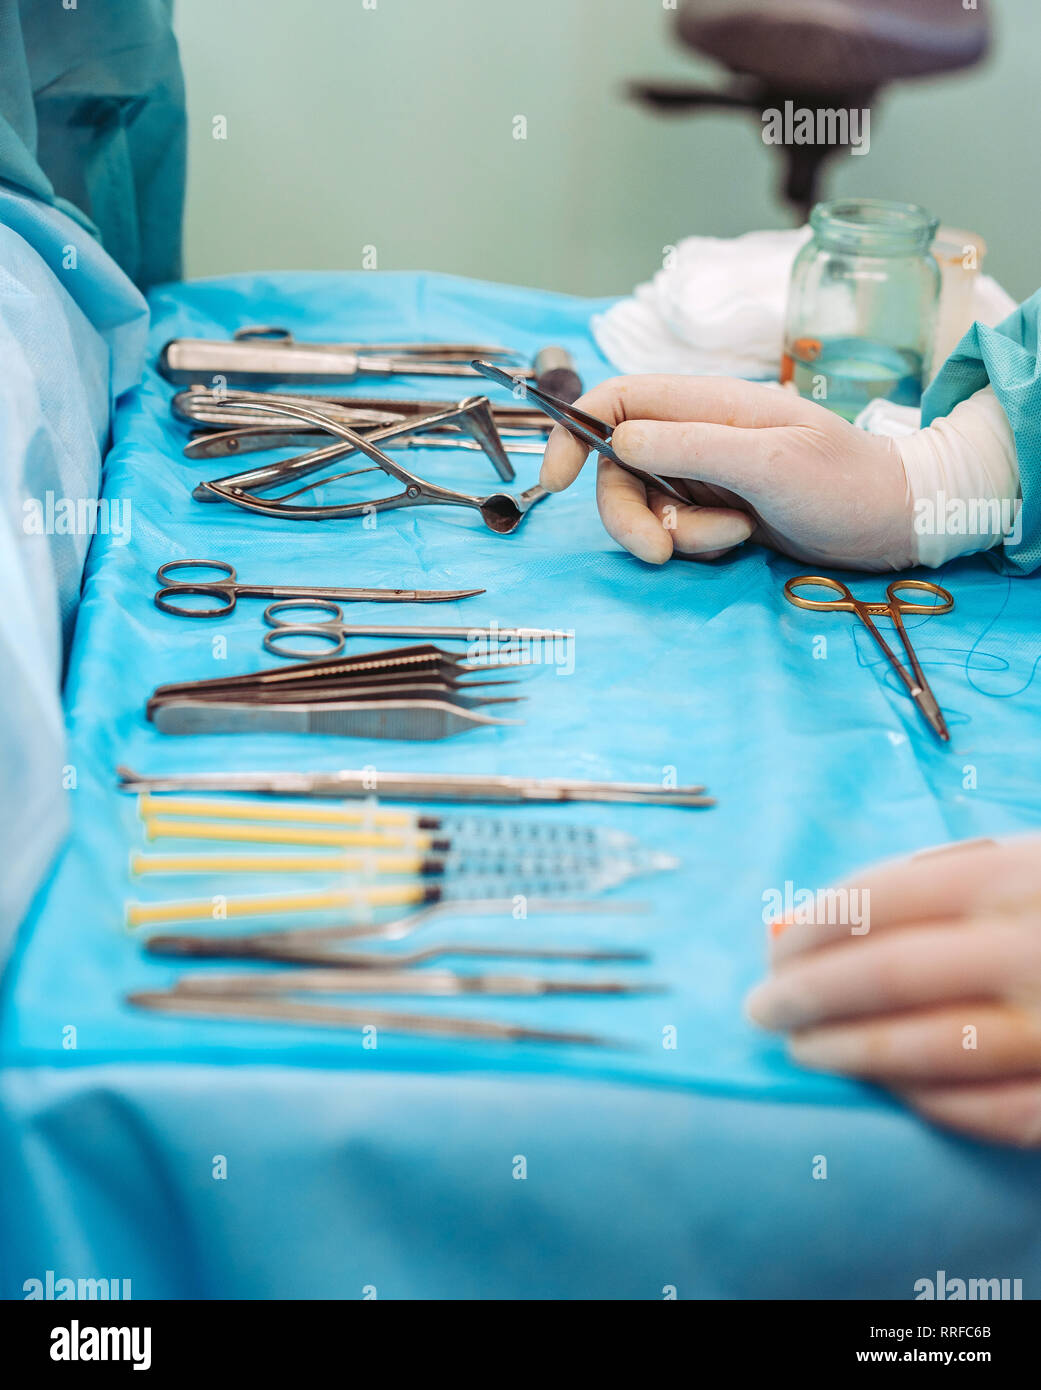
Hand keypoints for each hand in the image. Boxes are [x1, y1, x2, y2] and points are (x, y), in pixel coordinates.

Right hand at [540, 375, 914, 570]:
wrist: (893, 520)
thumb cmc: (843, 480)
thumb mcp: (769, 460)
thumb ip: (691, 447)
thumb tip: (617, 440)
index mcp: (704, 403)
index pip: (615, 401)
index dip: (572, 434)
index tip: (554, 483)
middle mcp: (696, 434)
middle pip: (618, 470)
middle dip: (629, 515)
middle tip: (659, 553)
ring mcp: (705, 473)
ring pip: (645, 506)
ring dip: (677, 534)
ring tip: (734, 536)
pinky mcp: (716, 509)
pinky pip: (677, 530)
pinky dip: (698, 544)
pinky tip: (741, 541)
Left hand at [744, 837, 1040, 1145]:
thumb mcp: (1019, 868)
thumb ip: (935, 884)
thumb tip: (812, 926)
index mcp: (1017, 877)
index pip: (884, 898)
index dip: (815, 929)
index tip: (774, 952)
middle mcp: (1034, 950)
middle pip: (891, 973)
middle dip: (809, 993)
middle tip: (761, 1009)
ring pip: (930, 1047)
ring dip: (849, 1051)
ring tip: (802, 1049)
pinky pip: (988, 1110)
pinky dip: (924, 1100)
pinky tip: (884, 1087)